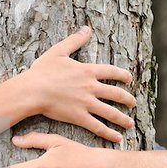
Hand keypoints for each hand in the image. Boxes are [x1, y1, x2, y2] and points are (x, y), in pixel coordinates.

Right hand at [24, 26, 135, 141]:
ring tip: (130, 123)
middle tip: (133, 103)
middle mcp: (91, 87)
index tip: (129, 79)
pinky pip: (98, 127)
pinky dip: (109, 133)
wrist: (33, 90)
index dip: (122, 75)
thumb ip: (75, 40)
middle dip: (127, 99)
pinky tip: (117, 138)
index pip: (111, 72)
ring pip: (110, 112)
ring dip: (122, 118)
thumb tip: (86, 29)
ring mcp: (86, 103)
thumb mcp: (59, 51)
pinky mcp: (79, 117)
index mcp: (88, 71)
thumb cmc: (42, 71)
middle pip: (116, 94)